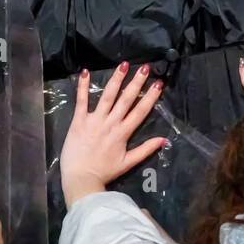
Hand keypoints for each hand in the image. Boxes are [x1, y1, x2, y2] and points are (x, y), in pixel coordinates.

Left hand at [60, 62, 165, 207]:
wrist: (81, 178)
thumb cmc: (104, 171)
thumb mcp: (128, 163)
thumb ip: (145, 150)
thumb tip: (164, 140)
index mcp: (123, 133)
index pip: (140, 111)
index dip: (150, 97)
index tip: (158, 83)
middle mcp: (111, 123)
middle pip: (126, 99)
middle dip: (136, 82)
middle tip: (145, 68)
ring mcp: (94, 120)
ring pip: (107, 96)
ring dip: (116, 80)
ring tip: (124, 65)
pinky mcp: (79, 120)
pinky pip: (81, 101)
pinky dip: (82, 86)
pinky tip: (85, 72)